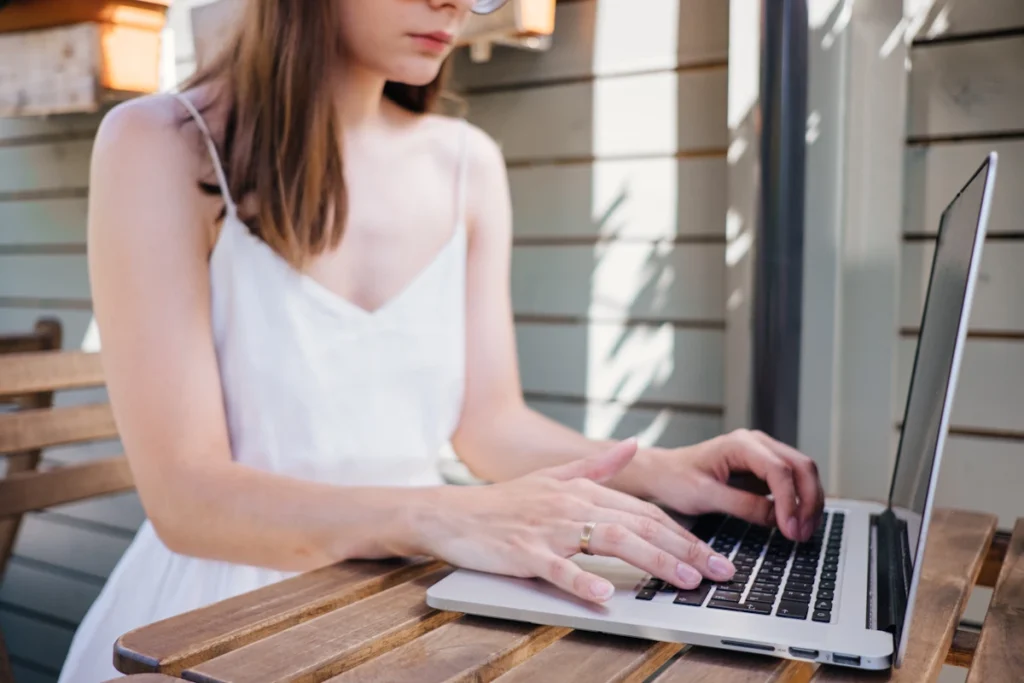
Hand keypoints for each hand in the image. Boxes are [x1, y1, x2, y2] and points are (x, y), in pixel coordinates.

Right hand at [416, 439, 735, 603]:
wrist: (451, 513)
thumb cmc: (502, 502)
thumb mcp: (552, 476)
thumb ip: (596, 465)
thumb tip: (633, 445)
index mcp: (582, 490)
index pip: (644, 511)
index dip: (682, 533)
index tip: (712, 554)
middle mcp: (571, 505)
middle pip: (639, 525)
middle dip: (685, 549)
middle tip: (718, 572)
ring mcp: (549, 529)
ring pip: (611, 541)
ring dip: (653, 561)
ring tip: (684, 581)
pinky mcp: (525, 552)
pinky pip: (558, 568)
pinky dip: (582, 581)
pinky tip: (605, 595)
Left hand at [644, 429, 824, 541]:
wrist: (663, 473)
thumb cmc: (677, 479)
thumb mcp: (704, 495)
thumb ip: (742, 505)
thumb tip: (777, 518)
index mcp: (740, 444)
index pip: (779, 470)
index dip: (790, 501)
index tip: (790, 529)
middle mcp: (757, 444)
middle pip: (801, 467)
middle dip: (808, 501)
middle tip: (803, 534)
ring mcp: (763, 455)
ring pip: (803, 473)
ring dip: (809, 502)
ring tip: (803, 532)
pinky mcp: (764, 470)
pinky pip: (793, 482)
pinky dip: (800, 502)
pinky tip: (797, 523)